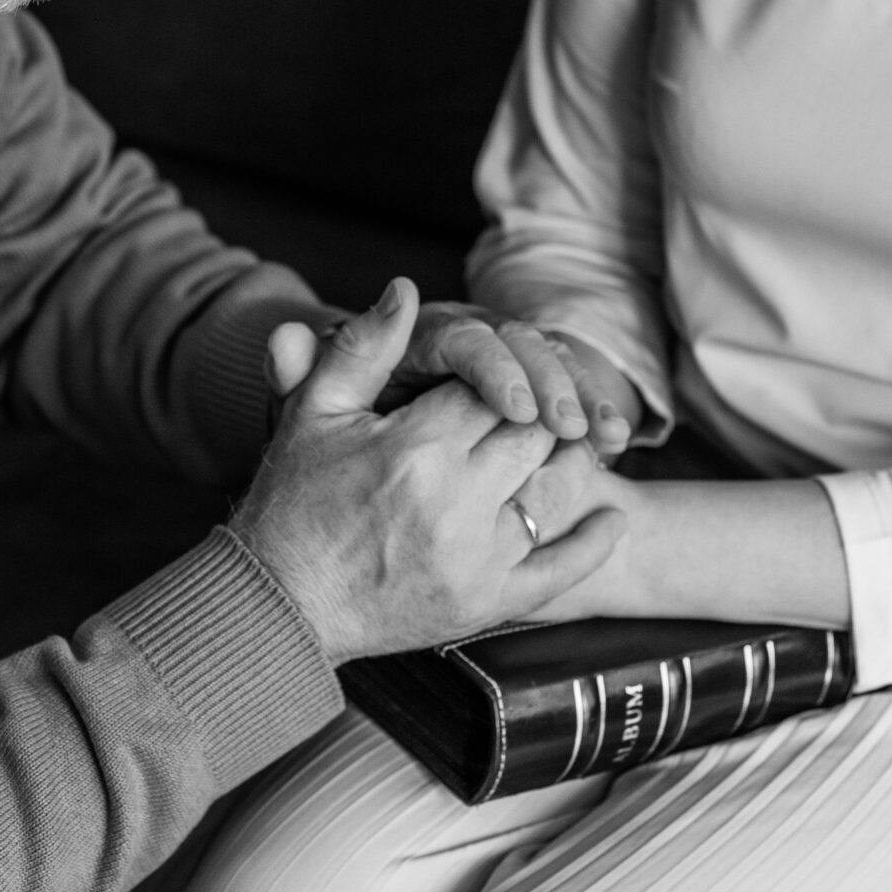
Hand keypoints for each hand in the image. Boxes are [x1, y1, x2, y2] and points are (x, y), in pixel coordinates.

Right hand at [233, 279, 627, 662]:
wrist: (280, 605)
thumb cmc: (293, 503)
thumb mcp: (316, 414)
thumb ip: (364, 348)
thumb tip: (406, 287)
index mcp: (418, 447)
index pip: (494, 389)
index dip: (502, 376)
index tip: (498, 377)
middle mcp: (456, 501)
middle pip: (534, 434)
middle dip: (542, 413)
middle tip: (544, 405)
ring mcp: (476, 558)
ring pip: (557, 490)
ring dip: (574, 461)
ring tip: (576, 443)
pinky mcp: (486, 603)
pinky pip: (561, 569)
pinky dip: (593, 541)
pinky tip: (611, 515)